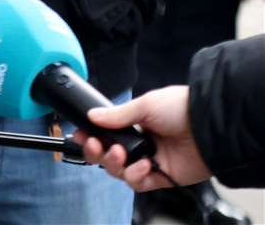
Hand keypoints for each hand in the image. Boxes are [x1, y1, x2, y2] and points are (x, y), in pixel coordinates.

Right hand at [74, 86, 208, 191]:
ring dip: (115, 164)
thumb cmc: (181, 109)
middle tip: (95, 145)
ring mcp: (151, 161)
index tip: (81, 135)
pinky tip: (143, 165)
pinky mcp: (162, 177)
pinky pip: (139, 183)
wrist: (209, 126)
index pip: (106, 134)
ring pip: (120, 172)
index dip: (91, 137)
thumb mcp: (145, 105)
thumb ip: (117, 115)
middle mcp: (141, 144)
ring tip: (121, 154)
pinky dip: (136, 176)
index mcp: (136, 124)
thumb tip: (92, 116)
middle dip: (97, 153)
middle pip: (108, 156)